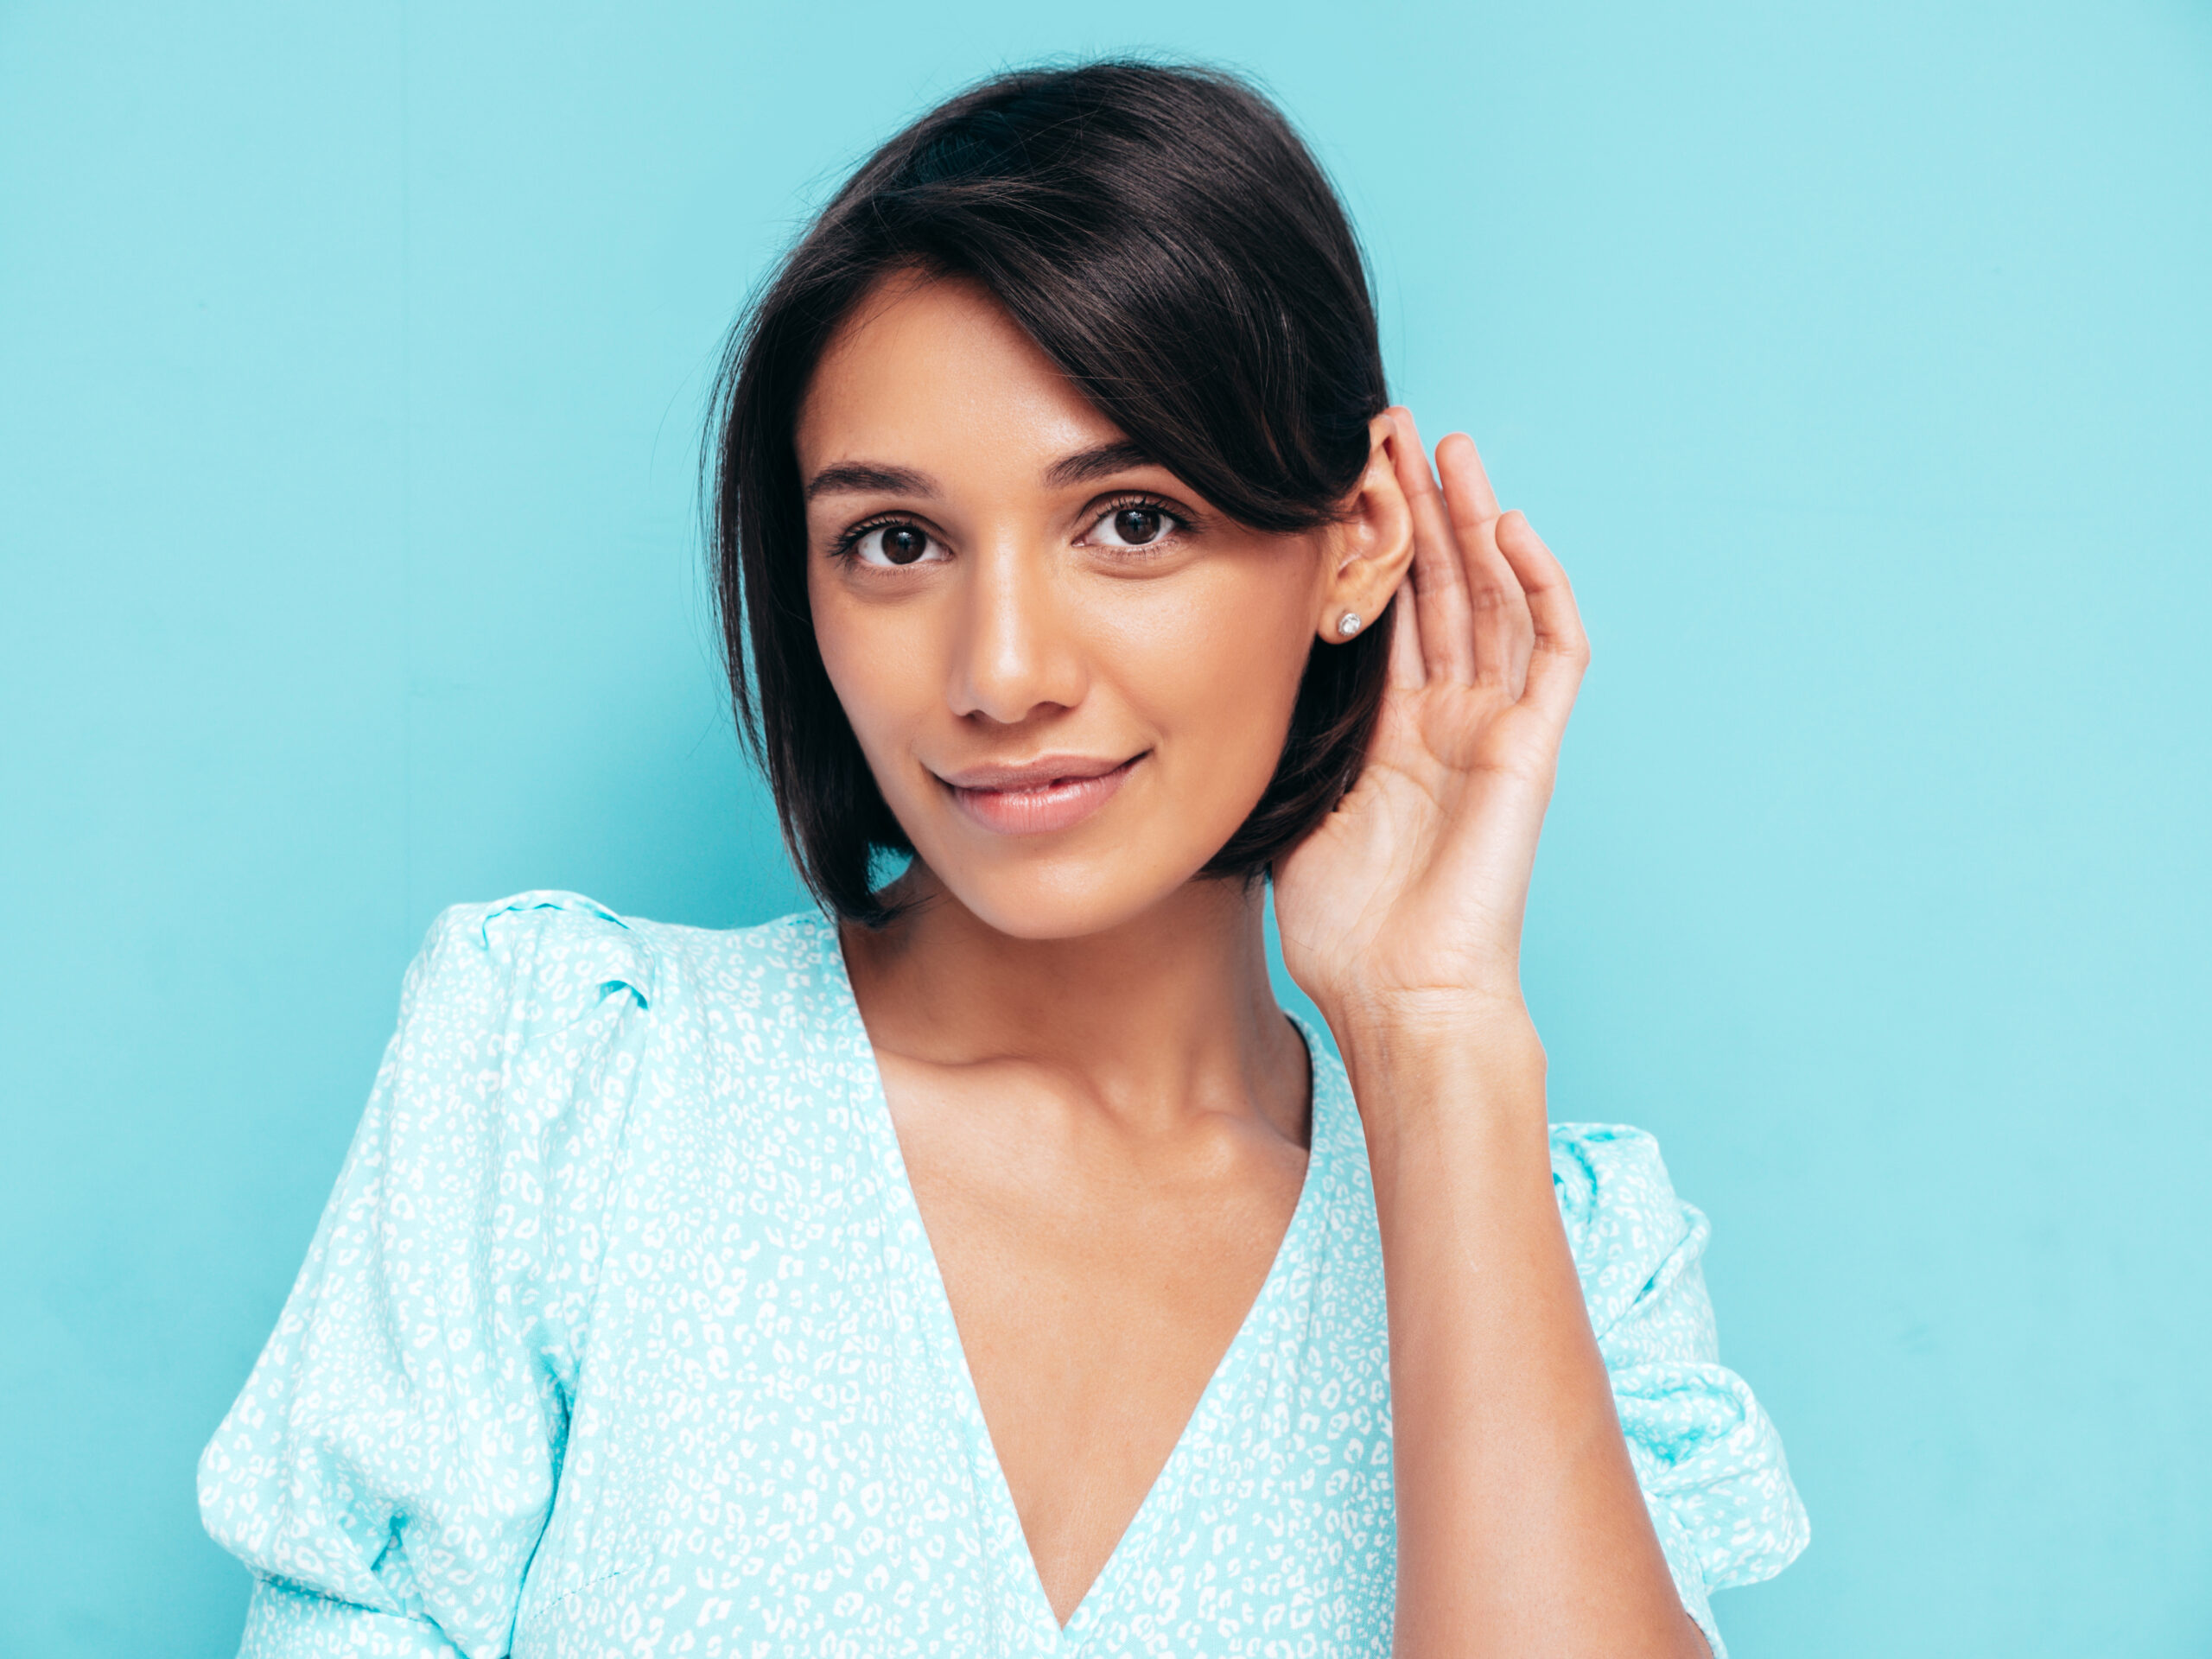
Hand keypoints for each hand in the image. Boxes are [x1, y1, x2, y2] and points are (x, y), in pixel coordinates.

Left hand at [1274, 409, 1588, 1042]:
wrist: (1403, 997)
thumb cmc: (1346, 931)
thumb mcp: (1294, 810)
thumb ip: (1285, 743)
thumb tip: (1217, 685)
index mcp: (1394, 735)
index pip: (1387, 614)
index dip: (1368, 547)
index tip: (1333, 479)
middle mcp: (1451, 721)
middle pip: (1442, 588)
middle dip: (1417, 509)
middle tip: (1386, 430)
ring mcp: (1496, 730)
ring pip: (1494, 599)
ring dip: (1474, 522)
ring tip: (1444, 447)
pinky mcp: (1533, 748)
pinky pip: (1553, 651)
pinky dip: (1539, 585)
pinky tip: (1507, 525)